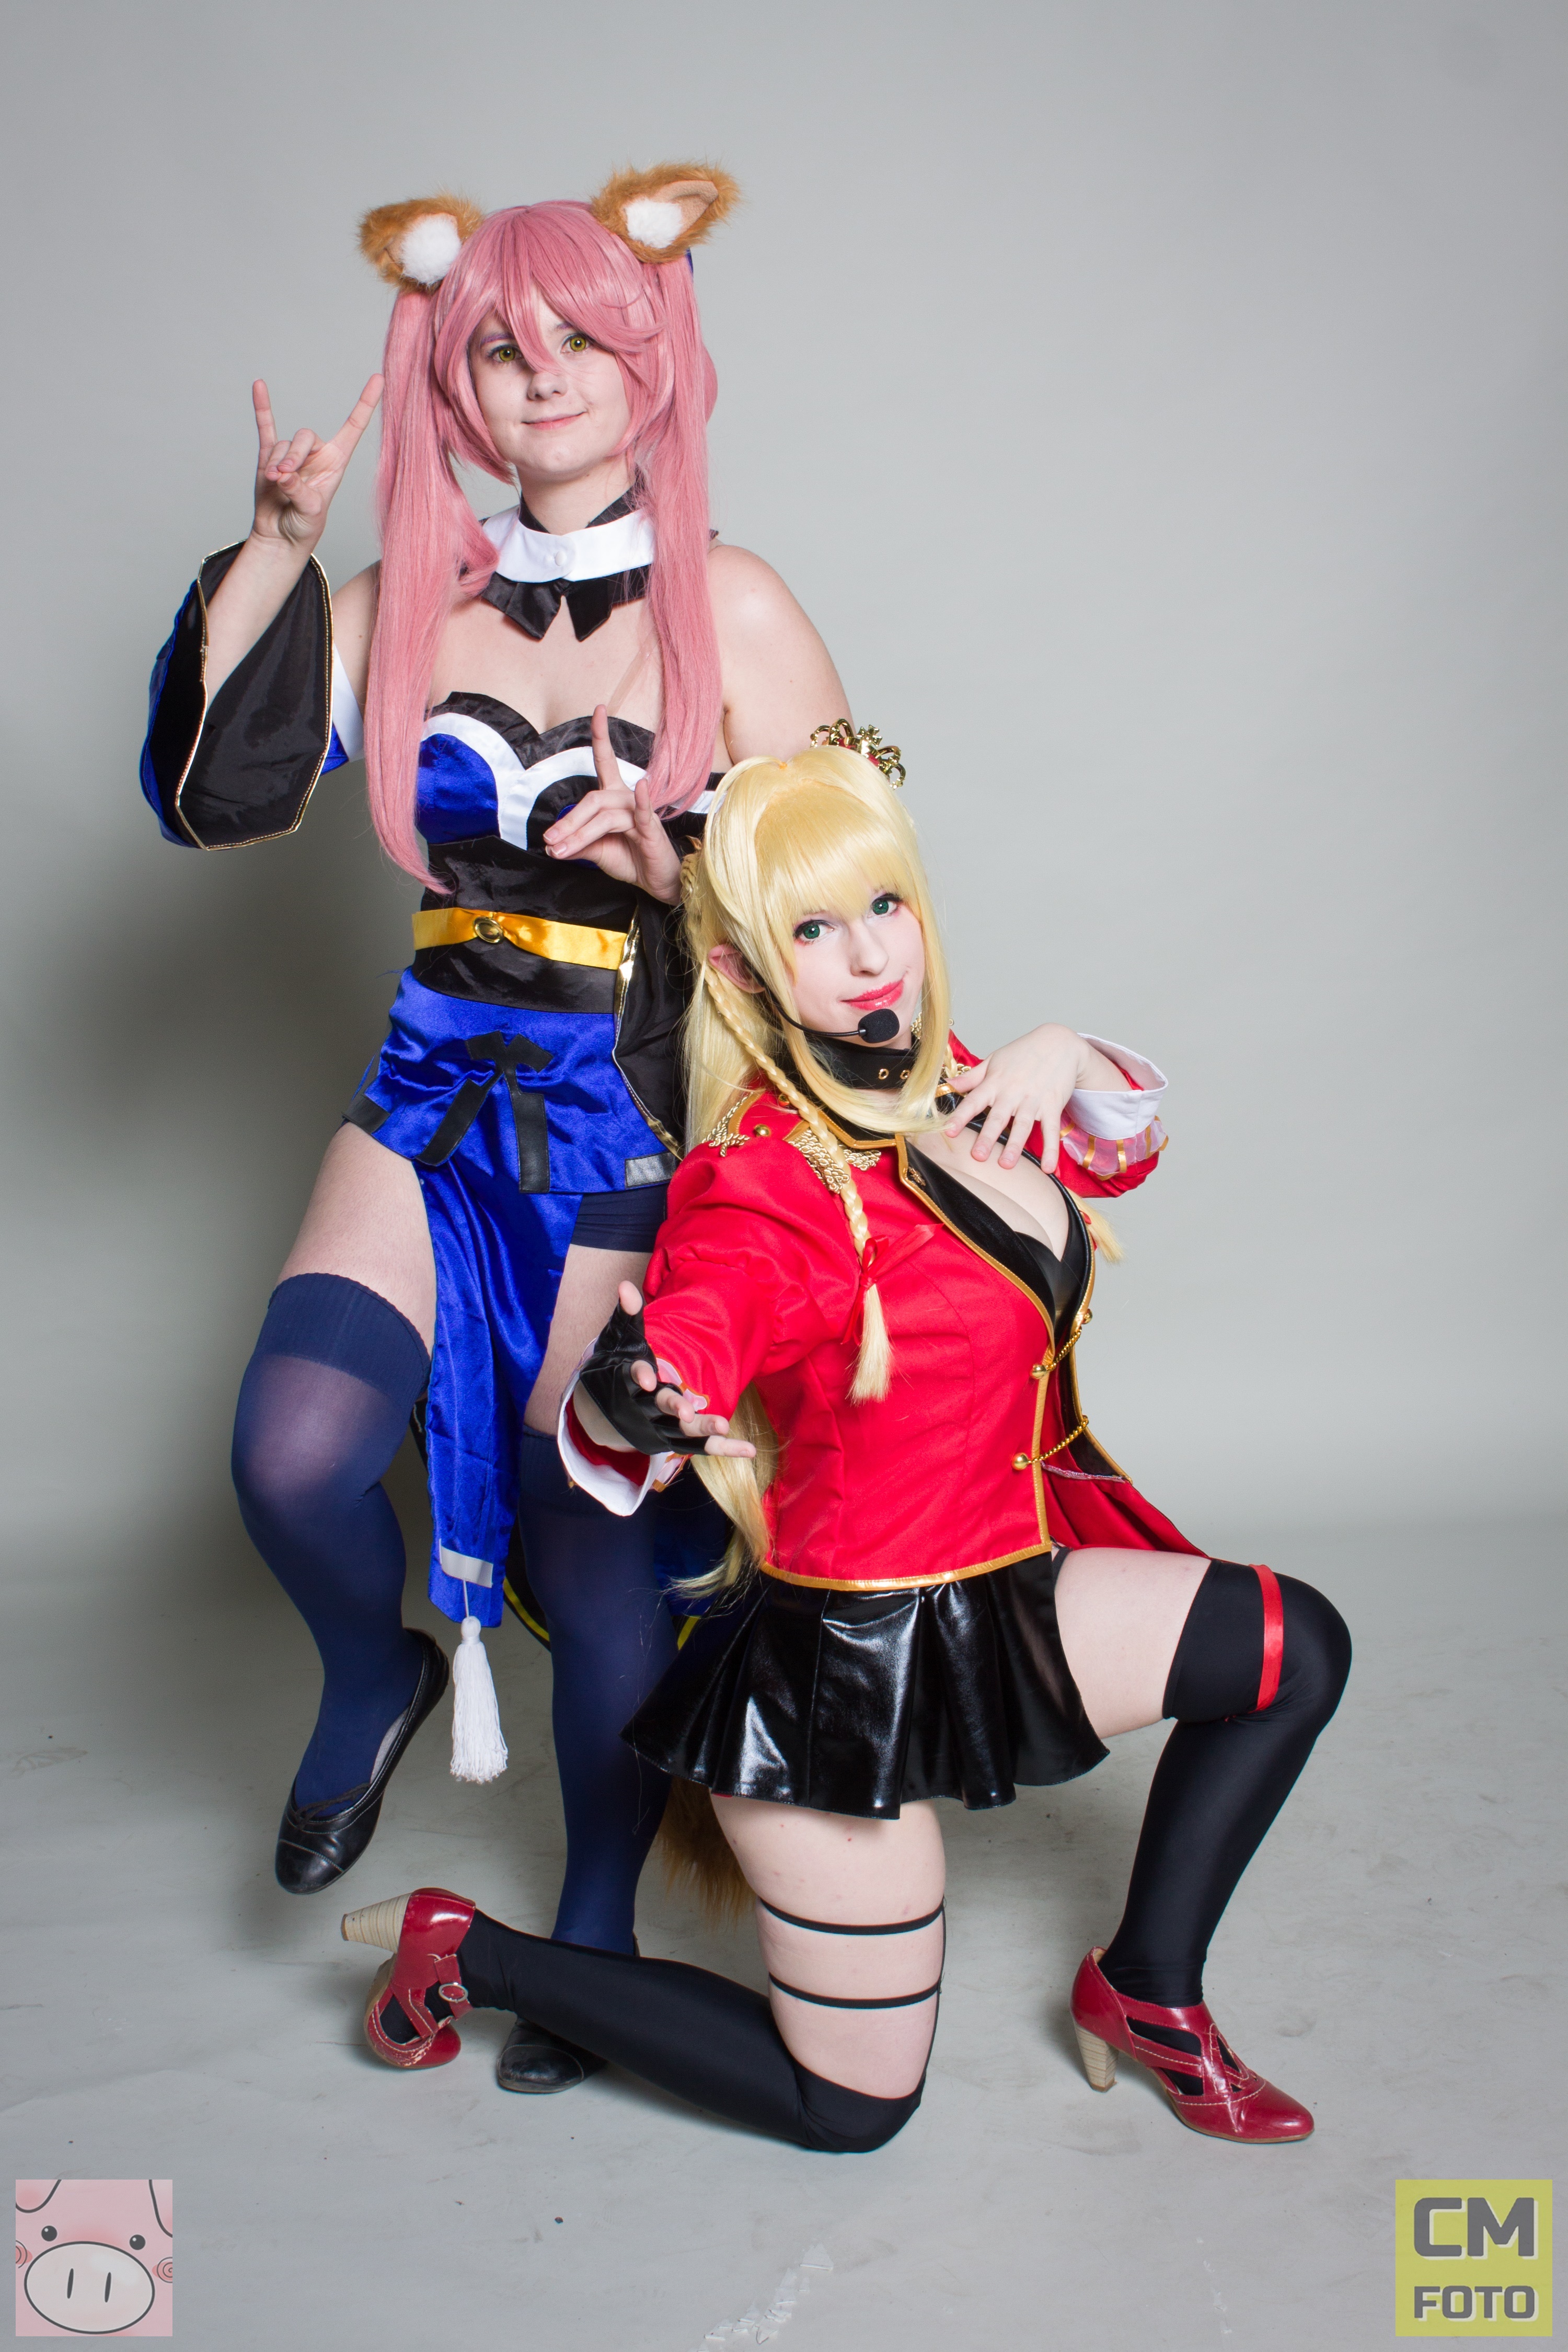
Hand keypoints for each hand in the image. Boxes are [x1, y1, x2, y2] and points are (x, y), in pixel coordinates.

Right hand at [249, 374, 382, 553]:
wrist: (280, 536)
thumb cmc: (303, 526)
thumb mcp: (310, 512)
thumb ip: (299, 491)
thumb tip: (282, 473)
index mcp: (336, 462)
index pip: (354, 427)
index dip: (366, 404)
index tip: (379, 378)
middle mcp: (316, 454)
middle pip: (305, 436)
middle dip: (294, 456)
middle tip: (284, 476)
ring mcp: (293, 455)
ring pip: (283, 444)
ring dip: (276, 463)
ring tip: (274, 484)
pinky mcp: (269, 458)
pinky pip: (265, 428)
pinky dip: (262, 408)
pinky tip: (258, 386)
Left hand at [542, 708, 683, 902]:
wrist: (656, 883)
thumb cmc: (631, 860)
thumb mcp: (597, 851)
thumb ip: (577, 844)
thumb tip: (552, 845)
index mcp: (614, 799)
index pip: (606, 762)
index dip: (602, 736)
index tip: (599, 709)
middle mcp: (627, 800)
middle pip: (594, 799)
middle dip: (569, 821)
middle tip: (550, 842)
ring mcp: (640, 813)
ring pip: (605, 814)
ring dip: (580, 833)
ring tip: (561, 851)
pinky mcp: (652, 829)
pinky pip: (643, 812)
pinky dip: (642, 800)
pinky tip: (642, 787)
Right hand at [615, 1282, 755, 1456]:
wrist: (605, 1411)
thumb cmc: (617, 1367)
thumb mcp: (620, 1339)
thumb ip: (627, 1314)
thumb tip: (626, 1285)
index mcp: (631, 1380)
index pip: (635, 1376)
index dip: (641, 1377)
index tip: (646, 1379)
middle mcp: (645, 1406)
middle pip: (660, 1406)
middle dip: (673, 1406)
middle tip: (686, 1411)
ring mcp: (660, 1426)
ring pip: (683, 1430)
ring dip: (703, 1428)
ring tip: (724, 1426)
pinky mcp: (673, 1440)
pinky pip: (701, 1446)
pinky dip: (724, 1449)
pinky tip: (749, 1450)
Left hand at [944, 1023, 1096, 1169]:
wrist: (1059, 1042)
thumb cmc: (1023, 1052)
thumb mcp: (994, 1060)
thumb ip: (971, 1077)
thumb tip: (947, 1085)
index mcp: (995, 1082)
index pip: (974, 1101)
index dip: (960, 1116)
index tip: (948, 1131)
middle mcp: (1013, 1092)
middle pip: (998, 1117)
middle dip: (987, 1137)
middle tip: (978, 1156)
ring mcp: (1034, 1099)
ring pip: (1023, 1125)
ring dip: (1015, 1146)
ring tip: (1006, 1164)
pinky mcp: (1053, 1105)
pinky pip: (1051, 1130)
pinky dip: (1051, 1149)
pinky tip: (1048, 1167)